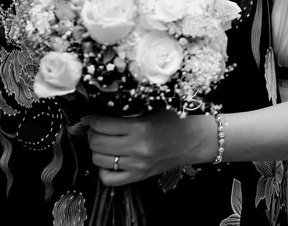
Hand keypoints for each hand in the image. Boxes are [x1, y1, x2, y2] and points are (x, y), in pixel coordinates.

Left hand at [87, 110, 212, 185]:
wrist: (196, 140)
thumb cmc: (176, 120)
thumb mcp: (152, 109)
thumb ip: (127, 113)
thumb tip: (101, 115)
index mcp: (140, 128)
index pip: (102, 125)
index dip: (92, 120)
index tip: (92, 117)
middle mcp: (137, 149)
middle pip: (96, 143)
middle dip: (91, 134)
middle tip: (95, 128)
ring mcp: (137, 165)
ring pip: (99, 160)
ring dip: (96, 150)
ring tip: (102, 142)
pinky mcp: (139, 176)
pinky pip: (109, 179)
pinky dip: (104, 169)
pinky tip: (110, 159)